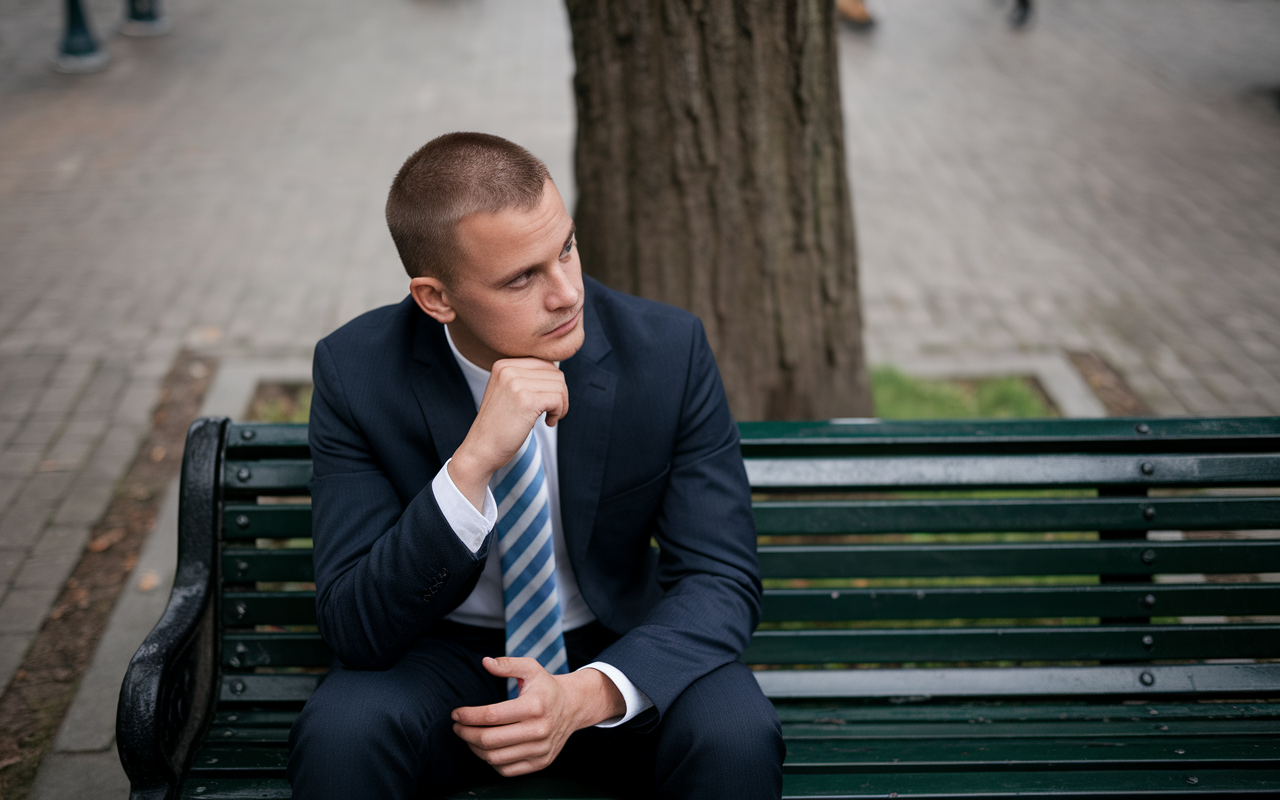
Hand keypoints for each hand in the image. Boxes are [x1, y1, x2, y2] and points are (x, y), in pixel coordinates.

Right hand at [449, 359, 568, 509]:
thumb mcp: (508, 392)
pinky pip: (558, 399)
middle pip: (555, 373)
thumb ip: (526, 379)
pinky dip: (559, 412)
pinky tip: (548, 422)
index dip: (552, 384)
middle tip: (552, 412)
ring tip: (550, 418)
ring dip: (561, 405)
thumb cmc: (499, 426)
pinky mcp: (526, 400)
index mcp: (503, 365)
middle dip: (560, 394)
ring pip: (559, 386)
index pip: (544, 363)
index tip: (547, 402)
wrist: (481, 449)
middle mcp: (508, 369)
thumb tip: (558, 373)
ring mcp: (516, 383)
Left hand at [452, 657, 624, 777]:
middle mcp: (539, 730)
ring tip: (468, 736)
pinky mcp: (541, 762)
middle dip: (466, 733)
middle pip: (490, 740)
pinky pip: (507, 770)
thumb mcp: (530, 668)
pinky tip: (485, 748)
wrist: (573, 706)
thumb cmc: (546, 687)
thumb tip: (485, 662)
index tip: (457, 713)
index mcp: (535, 706)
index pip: (491, 716)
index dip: (468, 716)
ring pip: (495, 758)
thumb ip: (507, 664)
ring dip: (475, 748)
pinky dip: (490, 761)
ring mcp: (541, 749)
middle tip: (457, 727)